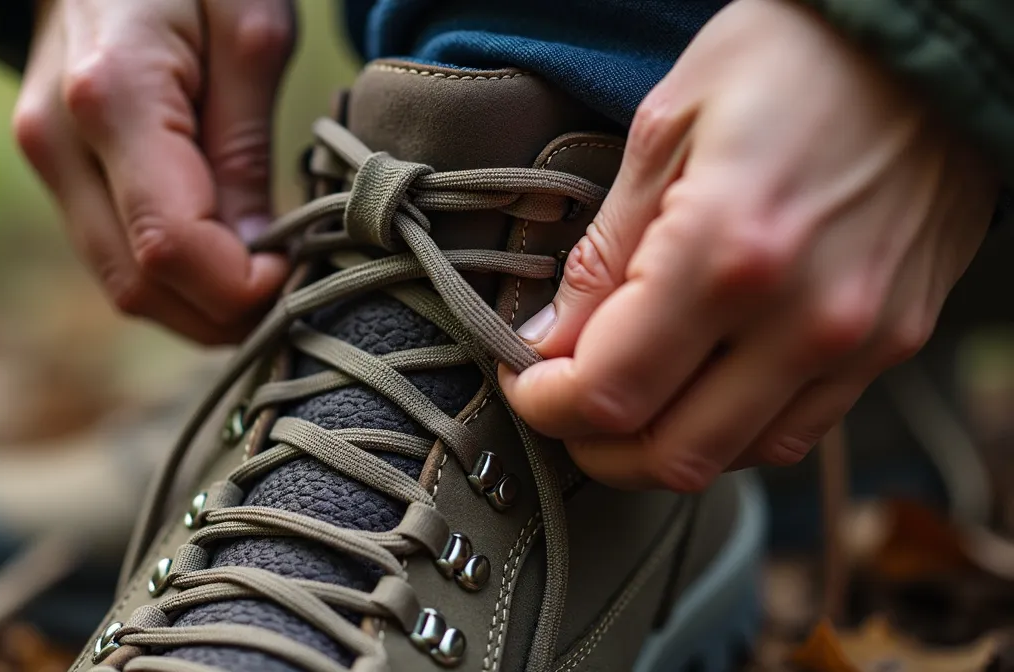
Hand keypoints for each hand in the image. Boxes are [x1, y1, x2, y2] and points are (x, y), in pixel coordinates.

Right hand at [13, 0, 293, 343]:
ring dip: (197, 304)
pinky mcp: (55, 170)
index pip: (169, 244)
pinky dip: (171, 277)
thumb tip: (257, 252)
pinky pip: (112, 254)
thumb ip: (247, 145)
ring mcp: (46, 159)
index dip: (237, 286)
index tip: (297, 270)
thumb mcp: (250, 27)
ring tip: (266, 279)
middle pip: (138, 285)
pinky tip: (224, 257)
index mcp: (113, 96)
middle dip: (221, 312)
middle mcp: (60, 141)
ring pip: (120, 284)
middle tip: (293, 292)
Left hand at [499, 0, 998, 490]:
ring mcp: (857, 340)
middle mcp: (801, 319)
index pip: (611, 392)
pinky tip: (697, 393)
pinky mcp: (894, 342)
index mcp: (726, 255)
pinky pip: (797, 431)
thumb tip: (553, 338)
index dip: (547, 403)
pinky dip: (730, 432)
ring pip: (735, 457)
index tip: (526, 378)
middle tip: (562, 404)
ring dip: (660, 448)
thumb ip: (604, 253)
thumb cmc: (792, 57)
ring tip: (625, 401)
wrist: (930, 41)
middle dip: (593, 444)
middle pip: (670, 453)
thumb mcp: (667, 128)